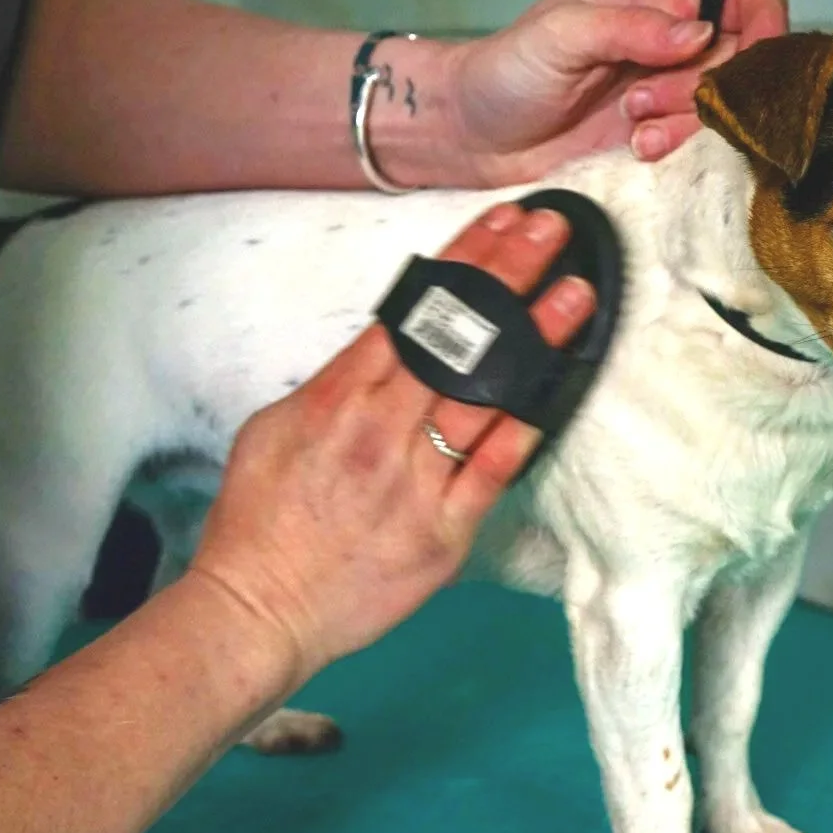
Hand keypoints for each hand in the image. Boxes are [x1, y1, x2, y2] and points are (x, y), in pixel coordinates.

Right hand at [185, 203, 595, 684]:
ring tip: (574, 295)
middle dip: (508, 277)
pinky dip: (526, 427)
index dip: (464, 262)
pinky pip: (494, 471)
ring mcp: (416, 480)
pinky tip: (560, 386)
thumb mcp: (276, 429)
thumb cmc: (261, 520)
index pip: (414, 310)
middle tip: (552, 233)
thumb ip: (334, 386)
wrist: (258, 608)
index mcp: (338, 396)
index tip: (502, 224)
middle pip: (457, 338)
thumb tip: (381, 350)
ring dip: (533, 338)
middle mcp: (380, 428)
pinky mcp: (442, 532)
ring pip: (485, 393)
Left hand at [443, 0, 788, 185]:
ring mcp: (665, 106)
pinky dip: (677, 155)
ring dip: (687, 124)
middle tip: (640, 100)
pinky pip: (697, 154)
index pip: (743, 0)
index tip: (745, 57)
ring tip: (631, 129)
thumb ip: (631, 27)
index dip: (762, 25)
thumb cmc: (505, 71)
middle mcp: (671, 56)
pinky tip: (636, 152)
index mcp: (658, 10)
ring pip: (724, 114)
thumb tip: (699, 34)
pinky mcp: (653, 152)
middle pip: (741, 64)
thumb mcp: (562, 31)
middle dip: (706, 87)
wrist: (470, 138)